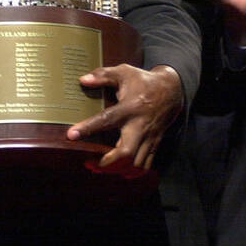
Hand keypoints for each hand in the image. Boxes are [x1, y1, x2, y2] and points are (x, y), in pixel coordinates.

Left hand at [67, 64, 182, 169]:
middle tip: (89, 164)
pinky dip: (132, 173)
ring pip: (135, 163)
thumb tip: (83, 80)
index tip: (71, 135)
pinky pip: (145, 165)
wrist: (173, 91)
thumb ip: (103, 75)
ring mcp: (148, 137)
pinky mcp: (154, 144)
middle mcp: (139, 126)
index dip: (88, 128)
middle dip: (107, 163)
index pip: (107, 120)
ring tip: (100, 169)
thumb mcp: (124, 72)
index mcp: (129, 108)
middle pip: (126, 153)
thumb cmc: (144, 81)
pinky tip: (119, 171)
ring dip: (117, 170)